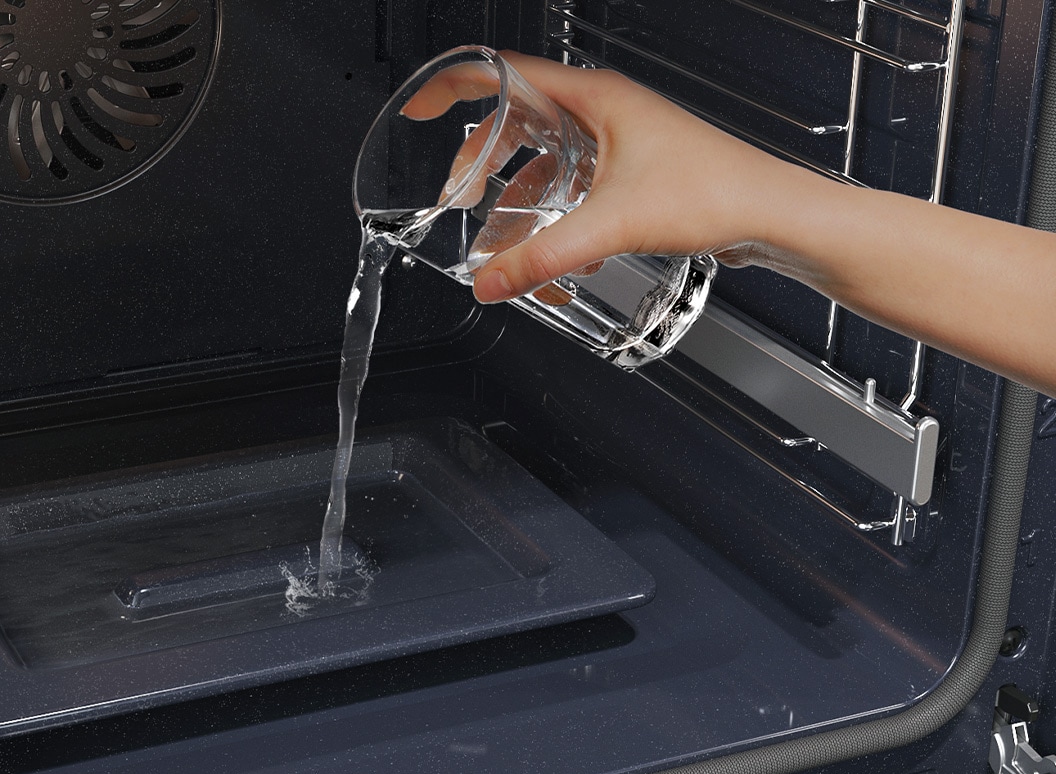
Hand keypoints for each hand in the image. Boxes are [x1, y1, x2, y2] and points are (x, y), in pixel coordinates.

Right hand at [407, 52, 816, 302]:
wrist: (772, 214)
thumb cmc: (717, 192)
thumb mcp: (613, 224)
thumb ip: (543, 255)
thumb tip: (491, 281)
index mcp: (594, 97)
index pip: (503, 74)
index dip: (454, 86)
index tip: (419, 105)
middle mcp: (603, 112)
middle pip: (516, 120)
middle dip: (480, 158)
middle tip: (456, 191)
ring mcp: (618, 141)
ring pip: (544, 156)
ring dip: (514, 192)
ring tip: (495, 231)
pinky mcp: (631, 172)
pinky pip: (571, 182)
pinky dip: (548, 209)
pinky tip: (545, 244)